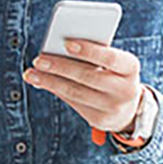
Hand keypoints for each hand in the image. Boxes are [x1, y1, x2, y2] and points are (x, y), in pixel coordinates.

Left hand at [24, 39, 141, 134]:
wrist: (128, 107)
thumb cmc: (114, 74)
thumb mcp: (114, 63)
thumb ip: (94, 54)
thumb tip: (59, 49)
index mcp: (131, 68)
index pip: (110, 58)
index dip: (89, 50)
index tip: (66, 43)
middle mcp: (125, 89)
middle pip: (88, 76)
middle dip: (60, 66)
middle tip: (38, 59)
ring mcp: (113, 107)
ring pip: (76, 92)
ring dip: (50, 81)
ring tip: (31, 73)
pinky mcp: (100, 120)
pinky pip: (73, 102)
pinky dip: (55, 90)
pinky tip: (41, 82)